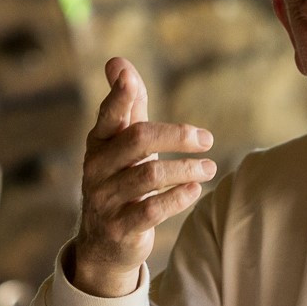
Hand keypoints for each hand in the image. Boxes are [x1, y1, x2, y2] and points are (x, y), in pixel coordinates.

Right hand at [74, 58, 215, 296]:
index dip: (119, 96)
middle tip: (207, 139)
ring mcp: (105, 199)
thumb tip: (119, 62)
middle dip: (177, 136)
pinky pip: (151, 209)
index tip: (129, 78)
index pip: (109, 115)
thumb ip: (129, 106)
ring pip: (149, 175)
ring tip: (210, 168)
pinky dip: (178, 198)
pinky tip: (196, 190)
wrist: (105, 243)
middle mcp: (96, 169)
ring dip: (186, 169)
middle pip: (138, 140)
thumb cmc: (121, 180)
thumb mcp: (123, 145)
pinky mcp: (120, 228)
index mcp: (98, 143)